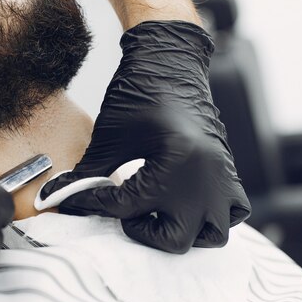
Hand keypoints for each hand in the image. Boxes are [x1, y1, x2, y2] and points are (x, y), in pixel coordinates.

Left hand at [40, 21, 250, 252]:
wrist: (170, 62)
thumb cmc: (141, 91)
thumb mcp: (110, 135)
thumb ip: (89, 171)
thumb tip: (66, 196)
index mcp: (175, 166)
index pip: (128, 209)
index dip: (97, 206)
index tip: (80, 203)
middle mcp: (205, 179)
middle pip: (174, 239)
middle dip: (143, 230)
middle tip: (125, 210)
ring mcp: (222, 177)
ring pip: (211, 234)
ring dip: (182, 230)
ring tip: (158, 211)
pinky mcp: (228, 171)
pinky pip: (235, 211)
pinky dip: (213, 216)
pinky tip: (187, 202)